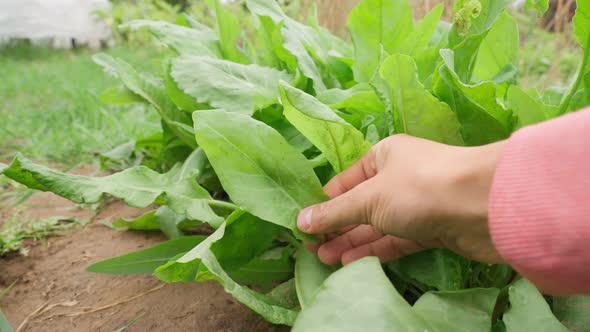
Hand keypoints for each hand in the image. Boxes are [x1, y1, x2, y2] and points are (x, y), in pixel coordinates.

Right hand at [297, 134, 505, 264]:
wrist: (485, 206)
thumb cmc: (420, 188)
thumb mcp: (369, 198)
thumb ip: (335, 212)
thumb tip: (300, 220)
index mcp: (384, 156)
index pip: (345, 182)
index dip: (323, 203)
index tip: (303, 225)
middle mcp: (400, 177)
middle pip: (360, 205)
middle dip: (336, 227)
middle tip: (311, 249)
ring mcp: (417, 204)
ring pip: (378, 224)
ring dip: (352, 241)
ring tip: (326, 259)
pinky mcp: (432, 228)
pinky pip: (396, 239)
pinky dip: (375, 250)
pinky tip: (352, 262)